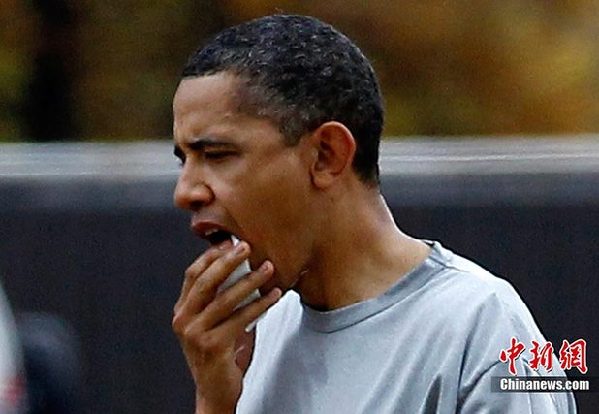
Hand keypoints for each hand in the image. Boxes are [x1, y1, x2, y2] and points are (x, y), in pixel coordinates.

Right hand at [172, 240, 281, 412]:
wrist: (214, 390)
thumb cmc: (219, 352)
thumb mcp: (214, 321)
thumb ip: (221, 298)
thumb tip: (244, 266)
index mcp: (182, 310)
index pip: (193, 274)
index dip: (211, 256)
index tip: (230, 243)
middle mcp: (183, 320)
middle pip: (206, 282)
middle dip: (228, 261)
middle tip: (248, 246)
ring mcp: (196, 334)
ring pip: (225, 299)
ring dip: (250, 281)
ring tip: (268, 269)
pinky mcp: (213, 346)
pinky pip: (241, 318)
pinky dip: (260, 304)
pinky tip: (274, 296)